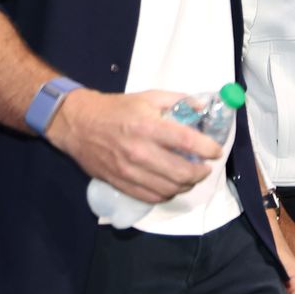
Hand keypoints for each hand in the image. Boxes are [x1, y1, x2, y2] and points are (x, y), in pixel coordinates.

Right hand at [46, 88, 220, 202]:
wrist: (78, 124)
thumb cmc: (117, 108)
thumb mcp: (148, 96)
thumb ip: (177, 100)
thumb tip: (203, 107)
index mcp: (147, 126)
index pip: (186, 142)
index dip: (207, 149)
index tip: (215, 150)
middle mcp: (139, 152)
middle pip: (181, 172)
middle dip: (200, 172)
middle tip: (205, 166)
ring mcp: (129, 171)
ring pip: (169, 188)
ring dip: (187, 185)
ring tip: (191, 176)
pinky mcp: (121, 184)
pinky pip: (152, 197)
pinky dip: (168, 194)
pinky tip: (172, 185)